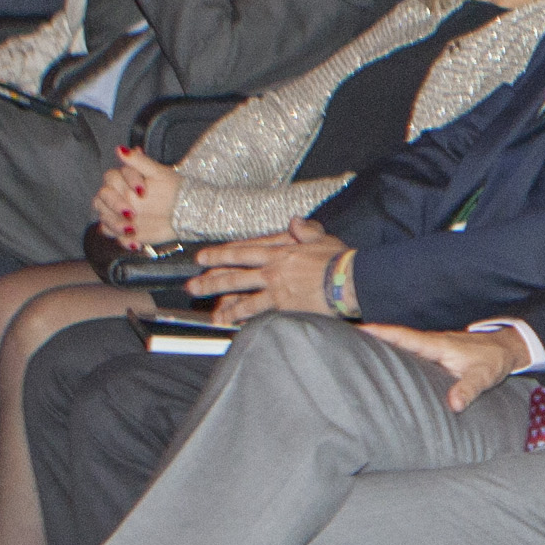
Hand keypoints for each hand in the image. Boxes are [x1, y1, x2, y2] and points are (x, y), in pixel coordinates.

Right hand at [93, 149, 183, 248]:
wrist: (187, 212)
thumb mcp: (160, 173)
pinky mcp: (123, 229)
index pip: (112, 177)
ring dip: (114, 223)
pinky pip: (113, 234)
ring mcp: (118, 213)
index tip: (143, 190)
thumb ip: (139, 161)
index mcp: (124, 179)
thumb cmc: (174, 189)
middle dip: (115, 204)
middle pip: (102, 196)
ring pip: (103, 216)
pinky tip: (135, 243)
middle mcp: (118, 194)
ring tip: (131, 229)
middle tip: (132, 213)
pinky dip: (121, 239)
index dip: (125, 183)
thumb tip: (119, 148)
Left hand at [188, 220, 351, 325]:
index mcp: (279, 251)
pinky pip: (257, 312)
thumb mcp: (322, 237)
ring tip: (211, 312)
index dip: (219, 255)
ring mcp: (276, 289)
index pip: (241, 251)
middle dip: (210, 281)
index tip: (202, 258)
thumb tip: (295, 222)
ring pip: (242, 296)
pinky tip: (232, 322)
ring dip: (223, 304)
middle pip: (234, 274)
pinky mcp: (284, 306)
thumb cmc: (339, 259)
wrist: (351, 279)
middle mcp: (272, 269)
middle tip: (192, 287)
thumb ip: (305, 230)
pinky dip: (243, 317)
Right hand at [358, 323, 525, 411]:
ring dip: (379, 345)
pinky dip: (392, 351)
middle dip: (370, 337)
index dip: (382, 333)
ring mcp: (430, 347)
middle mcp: (429, 343)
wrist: (505, 349)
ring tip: (350, 351)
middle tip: (340, 340)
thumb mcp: (484, 376)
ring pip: (400, 344)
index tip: (358, 330)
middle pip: (395, 338)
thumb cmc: (493, 361)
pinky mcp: (432, 353)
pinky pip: (407, 350)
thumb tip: (453, 405)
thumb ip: (469, 389)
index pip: (404, 336)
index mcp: (437, 345)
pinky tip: (379, 361)